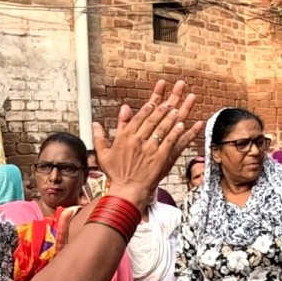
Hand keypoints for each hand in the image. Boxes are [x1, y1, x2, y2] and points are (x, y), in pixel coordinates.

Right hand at [92, 80, 203, 209]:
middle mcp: (139, 140)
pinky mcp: (161, 159)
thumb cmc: (115, 173)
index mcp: (126, 136)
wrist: (126, 191)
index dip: (152, 101)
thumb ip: (101, 136)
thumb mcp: (104, 153)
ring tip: (185, 101)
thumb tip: (95, 123)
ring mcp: (151, 149)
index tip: (160, 91)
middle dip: (168, 101)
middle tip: (178, 89)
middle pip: (156, 116)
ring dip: (176, 113)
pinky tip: (185, 123)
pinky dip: (178, 133)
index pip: (141, 114)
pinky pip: (172, 142)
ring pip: (165, 127)